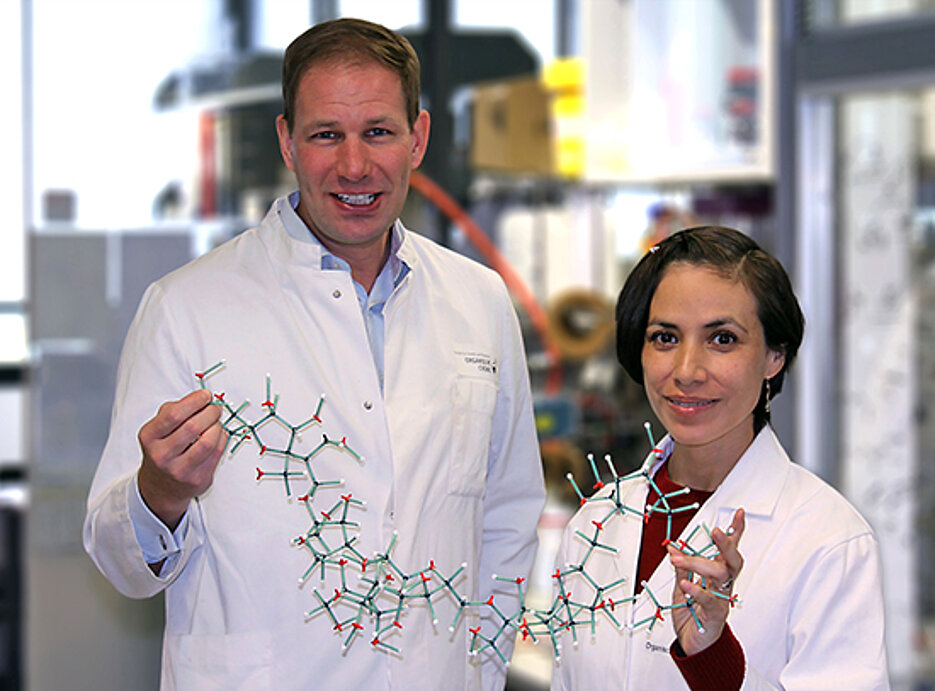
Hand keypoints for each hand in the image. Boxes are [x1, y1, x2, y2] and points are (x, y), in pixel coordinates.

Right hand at [137, 389, 227, 529]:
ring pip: (208, 442)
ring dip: (218, 426)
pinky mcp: (197, 479)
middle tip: (215, 408)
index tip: (205, 395)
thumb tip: (202, 399)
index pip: (174, 414)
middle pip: (193, 427)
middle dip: (210, 412)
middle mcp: (162, 455)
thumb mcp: (158, 429)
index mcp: (150, 437)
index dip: (194, 401)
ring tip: (216, 422)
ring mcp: (180, 470)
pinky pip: (216, 453)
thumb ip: (175, 410)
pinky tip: (218, 435)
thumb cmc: (163, 451)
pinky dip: (222, 439)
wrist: (161, 487)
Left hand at [667, 508, 744, 655]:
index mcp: (716, 576)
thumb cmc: (692, 616)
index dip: (735, 532)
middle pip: (732, 561)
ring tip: (680, 559)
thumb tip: (673, 548)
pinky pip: (710, 600)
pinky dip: (697, 590)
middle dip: (726, 544)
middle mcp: (722, 586)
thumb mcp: (682, 587)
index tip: (738, 513)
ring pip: (721, 576)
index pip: (728, 550)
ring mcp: (721, 600)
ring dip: (700, 563)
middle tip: (716, 531)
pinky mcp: (715, 616)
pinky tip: (686, 583)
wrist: (694, 646)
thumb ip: (681, 568)